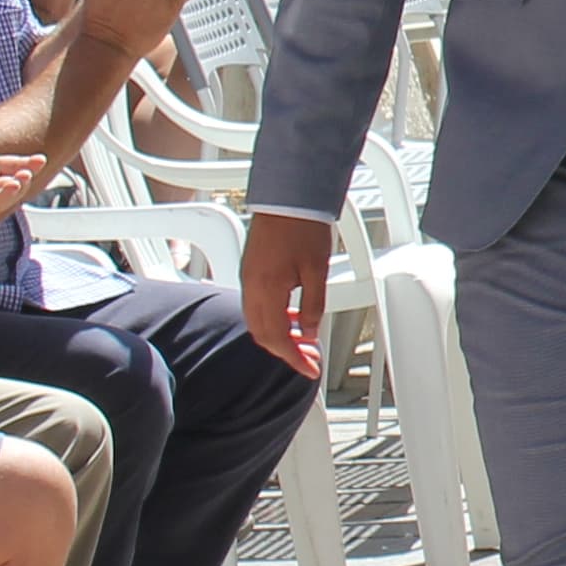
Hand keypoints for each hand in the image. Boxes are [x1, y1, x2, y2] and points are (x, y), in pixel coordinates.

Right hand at [240, 209, 336, 381]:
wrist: (288, 196)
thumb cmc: (303, 227)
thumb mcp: (318, 271)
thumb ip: (314, 305)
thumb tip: (310, 331)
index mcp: (266, 290)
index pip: (276, 339)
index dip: (294, 359)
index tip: (310, 370)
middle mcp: (251, 287)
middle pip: (262, 334)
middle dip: (286, 351)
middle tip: (310, 359)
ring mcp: (248, 279)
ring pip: (258, 322)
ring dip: (280, 336)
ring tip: (306, 341)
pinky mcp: (251, 270)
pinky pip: (258, 306)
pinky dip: (275, 319)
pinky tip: (295, 317)